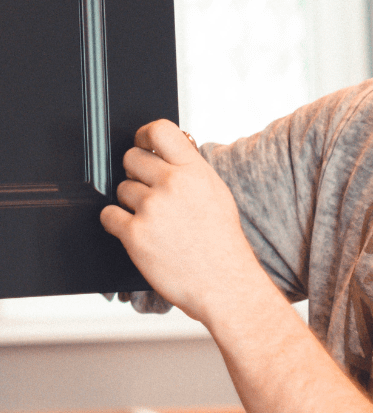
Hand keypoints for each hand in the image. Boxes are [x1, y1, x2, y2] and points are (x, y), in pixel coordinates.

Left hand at [100, 119, 260, 322]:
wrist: (224, 282)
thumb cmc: (222, 241)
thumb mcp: (216, 192)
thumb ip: (190, 169)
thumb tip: (163, 154)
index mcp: (195, 170)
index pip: (159, 130)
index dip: (144, 135)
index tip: (142, 144)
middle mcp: (172, 184)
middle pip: (131, 158)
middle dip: (136, 172)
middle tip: (149, 190)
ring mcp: (151, 208)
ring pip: (121, 188)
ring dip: (131, 202)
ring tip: (155, 220)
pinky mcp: (135, 234)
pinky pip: (109, 216)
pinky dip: (118, 223)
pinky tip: (138, 232)